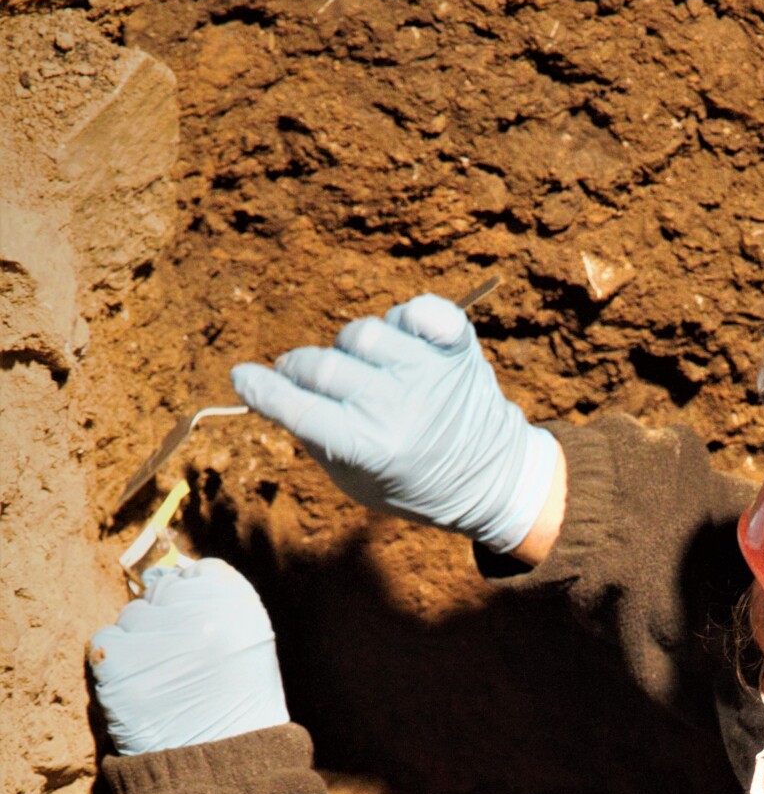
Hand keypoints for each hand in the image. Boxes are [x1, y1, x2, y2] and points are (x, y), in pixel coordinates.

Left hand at [90, 559, 289, 755]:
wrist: (222, 770)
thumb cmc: (239, 710)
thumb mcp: (250, 647)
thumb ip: (217, 606)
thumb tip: (165, 575)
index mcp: (236, 604)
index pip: (201, 572)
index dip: (195, 601)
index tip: (200, 629)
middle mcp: (194, 611)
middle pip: (161, 591)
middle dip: (167, 622)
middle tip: (183, 665)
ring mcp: (153, 635)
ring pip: (131, 618)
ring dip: (141, 644)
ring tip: (165, 684)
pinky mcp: (117, 662)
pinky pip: (104, 644)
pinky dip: (117, 666)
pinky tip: (142, 691)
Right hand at [230, 295, 558, 555]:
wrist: (489, 478)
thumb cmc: (411, 482)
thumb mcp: (354, 480)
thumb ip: (314, 434)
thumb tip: (271, 388)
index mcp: (368, 447)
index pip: (297, 406)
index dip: (261, 389)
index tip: (243, 377)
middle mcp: (396, 405)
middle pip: (320, 366)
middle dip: (299, 371)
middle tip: (303, 379)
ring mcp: (427, 372)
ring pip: (360, 334)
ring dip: (351, 349)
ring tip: (363, 371)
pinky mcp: (456, 348)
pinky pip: (420, 311)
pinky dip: (407, 318)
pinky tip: (403, 333)